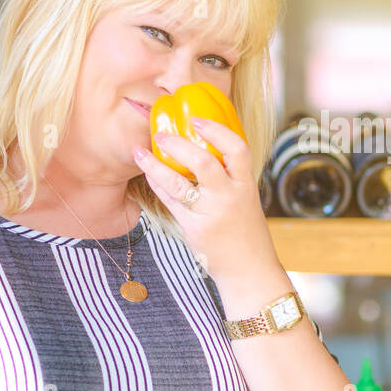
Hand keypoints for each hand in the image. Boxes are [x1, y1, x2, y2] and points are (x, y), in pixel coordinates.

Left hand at [133, 117, 278, 280]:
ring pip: (179, 183)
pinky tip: (148, 174)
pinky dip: (157, 185)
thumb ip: (231, 177)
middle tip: (160, 134)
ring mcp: (211, 213)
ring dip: (155, 165)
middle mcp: (230, 197)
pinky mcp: (195, 229)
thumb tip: (208, 148)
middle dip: (178, 144)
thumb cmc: (246, 231)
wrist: (249, 270)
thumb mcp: (247, 199)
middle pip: (204, 162)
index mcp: (246, 185)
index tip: (197, 120)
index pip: (237, 148)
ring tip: (140, 152)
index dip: (217, 130)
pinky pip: (171, 202)